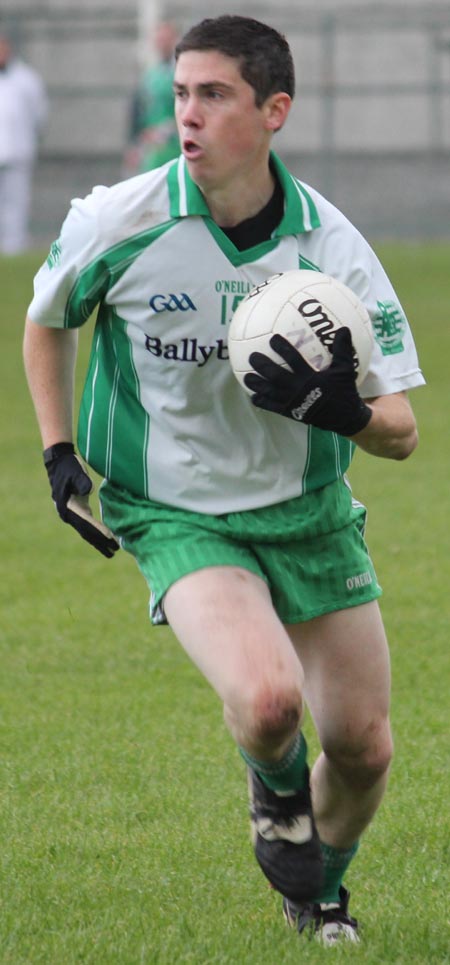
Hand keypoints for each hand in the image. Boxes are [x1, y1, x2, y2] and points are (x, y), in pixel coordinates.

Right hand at [43, 442, 119, 557]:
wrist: (59, 463)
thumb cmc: (69, 467)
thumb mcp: (75, 472)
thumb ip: (81, 481)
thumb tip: (88, 491)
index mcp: (67, 507)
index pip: (85, 523)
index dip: (98, 532)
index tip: (110, 539)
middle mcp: (68, 514)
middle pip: (86, 532)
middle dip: (99, 543)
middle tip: (113, 552)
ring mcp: (72, 514)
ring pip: (86, 531)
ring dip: (98, 541)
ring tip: (111, 551)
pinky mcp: (77, 510)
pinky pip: (87, 525)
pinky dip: (96, 532)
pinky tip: (106, 537)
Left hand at [244, 327, 371, 436]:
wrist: (344, 418)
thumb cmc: (344, 391)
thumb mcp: (346, 369)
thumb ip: (343, 349)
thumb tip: (344, 328)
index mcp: (310, 377)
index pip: (294, 360)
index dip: (282, 349)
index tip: (273, 339)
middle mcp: (298, 389)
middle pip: (276, 376)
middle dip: (263, 366)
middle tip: (252, 356)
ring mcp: (293, 402)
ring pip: (270, 392)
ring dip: (257, 384)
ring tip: (246, 376)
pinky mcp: (291, 413)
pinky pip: (273, 408)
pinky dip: (262, 403)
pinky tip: (253, 397)